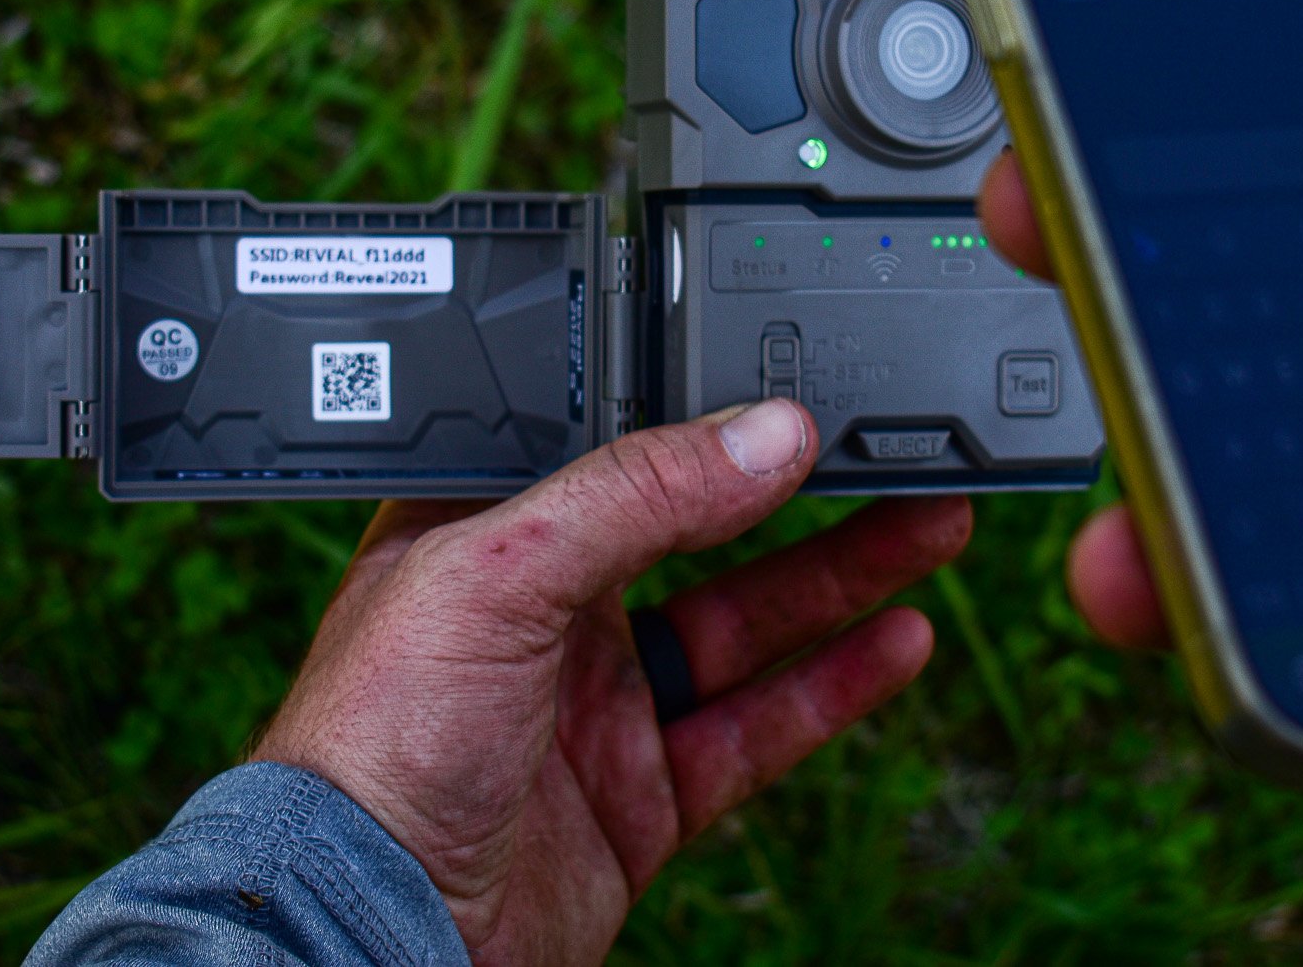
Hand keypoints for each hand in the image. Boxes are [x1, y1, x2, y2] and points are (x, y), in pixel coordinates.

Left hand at [253, 400, 971, 965]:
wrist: (372, 931)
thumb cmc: (369, 746)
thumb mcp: (497, 573)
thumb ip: (636, 497)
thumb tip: (763, 435)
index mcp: (487, 532)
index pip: (615, 449)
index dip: (704, 417)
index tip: (792, 388)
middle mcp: (546, 612)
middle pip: (699, 531)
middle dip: (797, 490)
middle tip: (888, 447)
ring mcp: (598, 707)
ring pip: (746, 626)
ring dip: (841, 576)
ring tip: (933, 525)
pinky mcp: (641, 795)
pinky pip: (758, 728)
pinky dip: (833, 687)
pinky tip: (894, 641)